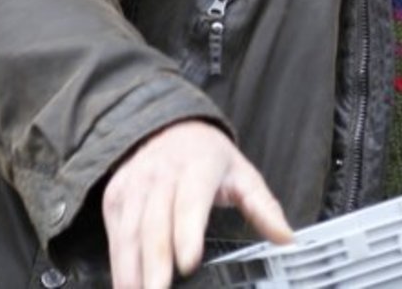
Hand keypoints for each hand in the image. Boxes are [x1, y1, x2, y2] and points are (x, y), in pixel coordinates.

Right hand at [102, 119, 291, 288]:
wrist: (168, 128)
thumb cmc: (209, 157)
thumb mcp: (242, 174)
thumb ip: (264, 208)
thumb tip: (287, 238)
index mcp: (198, 165)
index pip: (191, 202)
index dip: (187, 233)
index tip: (189, 263)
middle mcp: (161, 174)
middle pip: (155, 224)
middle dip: (156, 263)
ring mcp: (134, 185)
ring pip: (130, 233)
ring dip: (131, 270)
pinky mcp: (115, 197)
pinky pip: (115, 235)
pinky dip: (118, 264)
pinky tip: (127, 286)